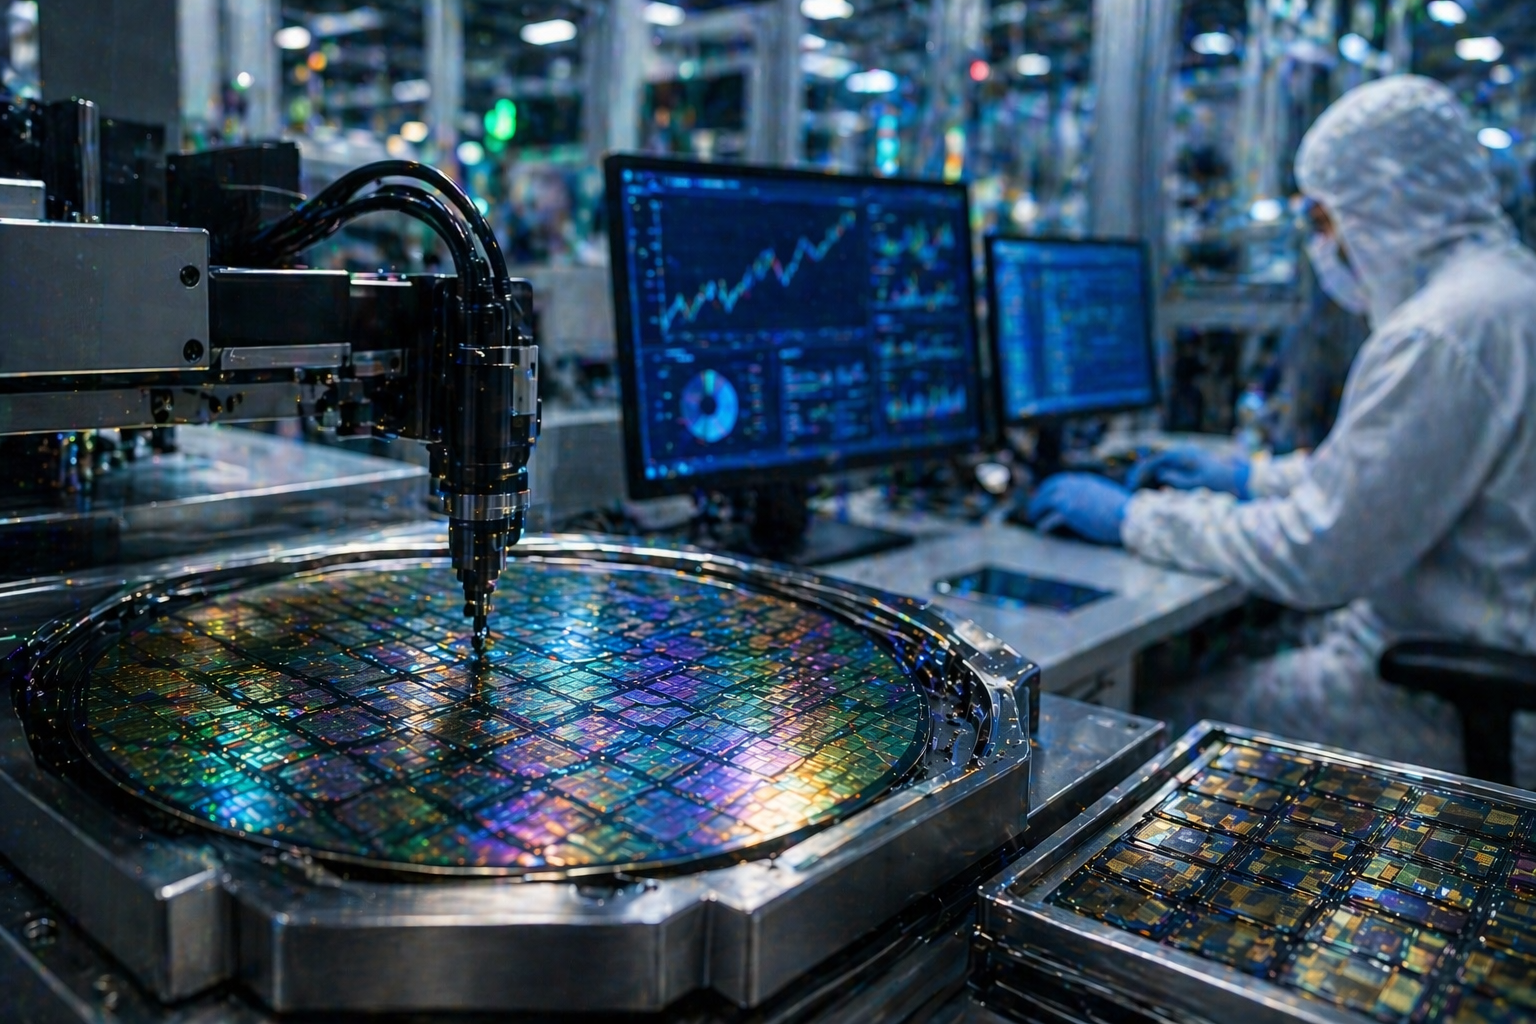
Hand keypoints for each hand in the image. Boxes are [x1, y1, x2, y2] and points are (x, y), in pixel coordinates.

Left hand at [1024, 473, 1130, 545]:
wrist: (1129, 516)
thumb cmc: (1123, 509)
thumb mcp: (1106, 494)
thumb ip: (1093, 493)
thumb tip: (1086, 501)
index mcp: (1084, 480)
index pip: (1059, 480)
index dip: (1048, 489)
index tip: (1044, 495)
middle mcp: (1074, 485)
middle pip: (1048, 488)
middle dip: (1039, 498)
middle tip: (1034, 508)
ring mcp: (1070, 497)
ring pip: (1044, 501)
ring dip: (1036, 509)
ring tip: (1034, 517)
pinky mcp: (1069, 511)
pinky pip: (1049, 519)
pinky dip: (1044, 525)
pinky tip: (1041, 530)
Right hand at [1127, 446, 1250, 497]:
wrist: (1242, 479)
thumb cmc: (1222, 482)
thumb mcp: (1199, 483)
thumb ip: (1178, 479)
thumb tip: (1160, 474)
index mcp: (1185, 455)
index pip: (1156, 460)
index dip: (1141, 471)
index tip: (1132, 484)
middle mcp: (1184, 453)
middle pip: (1155, 459)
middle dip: (1140, 472)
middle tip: (1129, 486)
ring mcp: (1186, 458)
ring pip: (1160, 464)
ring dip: (1148, 474)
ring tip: (1136, 487)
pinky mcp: (1189, 465)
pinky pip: (1168, 468)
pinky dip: (1158, 476)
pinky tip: (1154, 487)